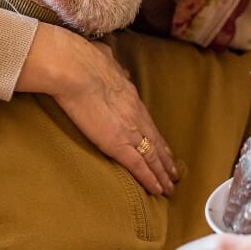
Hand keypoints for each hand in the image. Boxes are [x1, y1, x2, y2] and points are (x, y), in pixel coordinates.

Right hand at [21, 23, 177, 195]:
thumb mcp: (106, 60)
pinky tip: (158, 190)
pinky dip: (150, 179)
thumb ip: (113, 68)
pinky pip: (139, 166)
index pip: (148, 124)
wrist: (76, 71)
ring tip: (170, 186)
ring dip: (162, 173)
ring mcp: (130, 132)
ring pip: (152, 157)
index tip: (164, 149)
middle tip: (174, 174)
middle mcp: (136, 116)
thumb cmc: (84, 62)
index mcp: (131, 97)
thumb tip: (115, 68)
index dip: (157, 138)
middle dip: (165, 159)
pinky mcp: (118, 145)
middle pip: (156, 142)